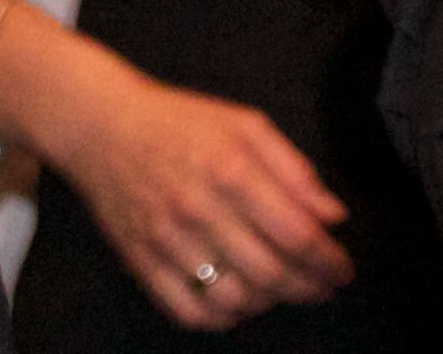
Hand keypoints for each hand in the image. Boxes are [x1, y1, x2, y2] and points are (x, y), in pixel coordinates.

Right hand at [45, 51, 352, 329]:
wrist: (101, 126)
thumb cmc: (179, 123)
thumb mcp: (244, 125)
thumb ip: (294, 168)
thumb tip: (332, 216)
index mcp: (229, 169)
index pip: (297, 235)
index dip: (330, 261)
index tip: (341, 269)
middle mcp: (197, 209)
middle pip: (272, 274)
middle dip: (310, 288)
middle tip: (321, 286)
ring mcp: (167, 239)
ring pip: (235, 300)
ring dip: (268, 304)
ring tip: (277, 289)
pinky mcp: (141, 261)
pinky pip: (190, 312)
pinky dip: (222, 318)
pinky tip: (235, 300)